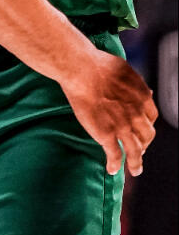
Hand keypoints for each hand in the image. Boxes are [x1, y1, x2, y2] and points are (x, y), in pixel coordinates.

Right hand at [60, 49, 157, 176]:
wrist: (83, 70)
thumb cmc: (99, 64)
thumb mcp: (125, 71)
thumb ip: (135, 84)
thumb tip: (143, 90)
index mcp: (142, 98)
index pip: (151, 117)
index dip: (147, 125)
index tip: (142, 129)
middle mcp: (137, 114)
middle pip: (147, 135)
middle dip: (144, 144)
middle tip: (140, 150)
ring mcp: (123, 126)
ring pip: (135, 150)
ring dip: (136, 163)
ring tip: (135, 170)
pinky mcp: (107, 134)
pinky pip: (114, 154)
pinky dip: (115, 164)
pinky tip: (112, 169)